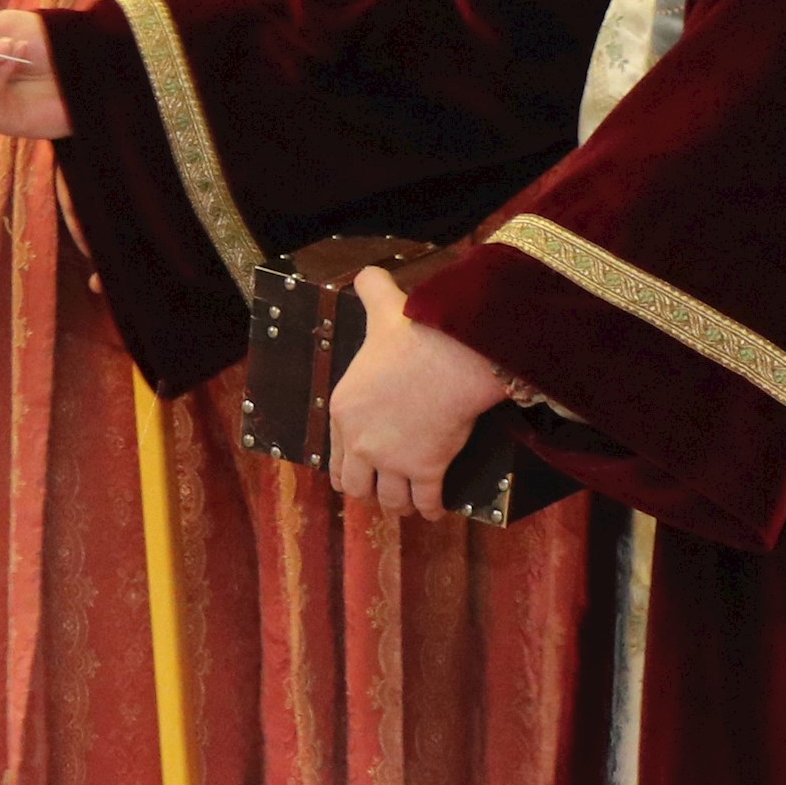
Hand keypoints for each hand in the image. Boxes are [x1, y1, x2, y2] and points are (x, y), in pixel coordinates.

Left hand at [329, 264, 524, 517]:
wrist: (450, 358)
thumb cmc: (414, 334)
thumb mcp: (384, 309)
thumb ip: (372, 292)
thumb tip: (369, 273)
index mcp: (344, 410)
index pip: (335, 453)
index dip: (344, 468)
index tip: (351, 477)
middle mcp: (362, 442)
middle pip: (357, 485)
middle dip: (367, 492)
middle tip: (378, 493)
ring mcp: (395, 460)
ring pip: (390, 499)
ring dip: (397, 505)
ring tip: (405, 506)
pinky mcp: (428, 470)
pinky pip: (426, 501)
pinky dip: (430, 510)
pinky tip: (434, 511)